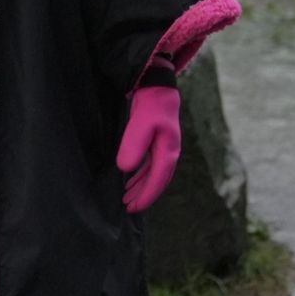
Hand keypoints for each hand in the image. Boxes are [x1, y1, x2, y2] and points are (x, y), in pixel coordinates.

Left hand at [116, 85, 181, 213]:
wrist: (157, 86)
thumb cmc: (151, 104)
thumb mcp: (141, 123)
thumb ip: (133, 144)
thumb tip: (125, 168)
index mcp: (168, 151)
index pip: (158, 180)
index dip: (146, 196)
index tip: (134, 208)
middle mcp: (169, 152)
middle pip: (157, 181)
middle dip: (144, 196)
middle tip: (128, 209)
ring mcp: (164, 148)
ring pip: (153, 174)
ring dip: (141, 187)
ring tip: (127, 198)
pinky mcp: (157, 143)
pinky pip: (150, 166)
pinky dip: (141, 175)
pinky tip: (130, 180)